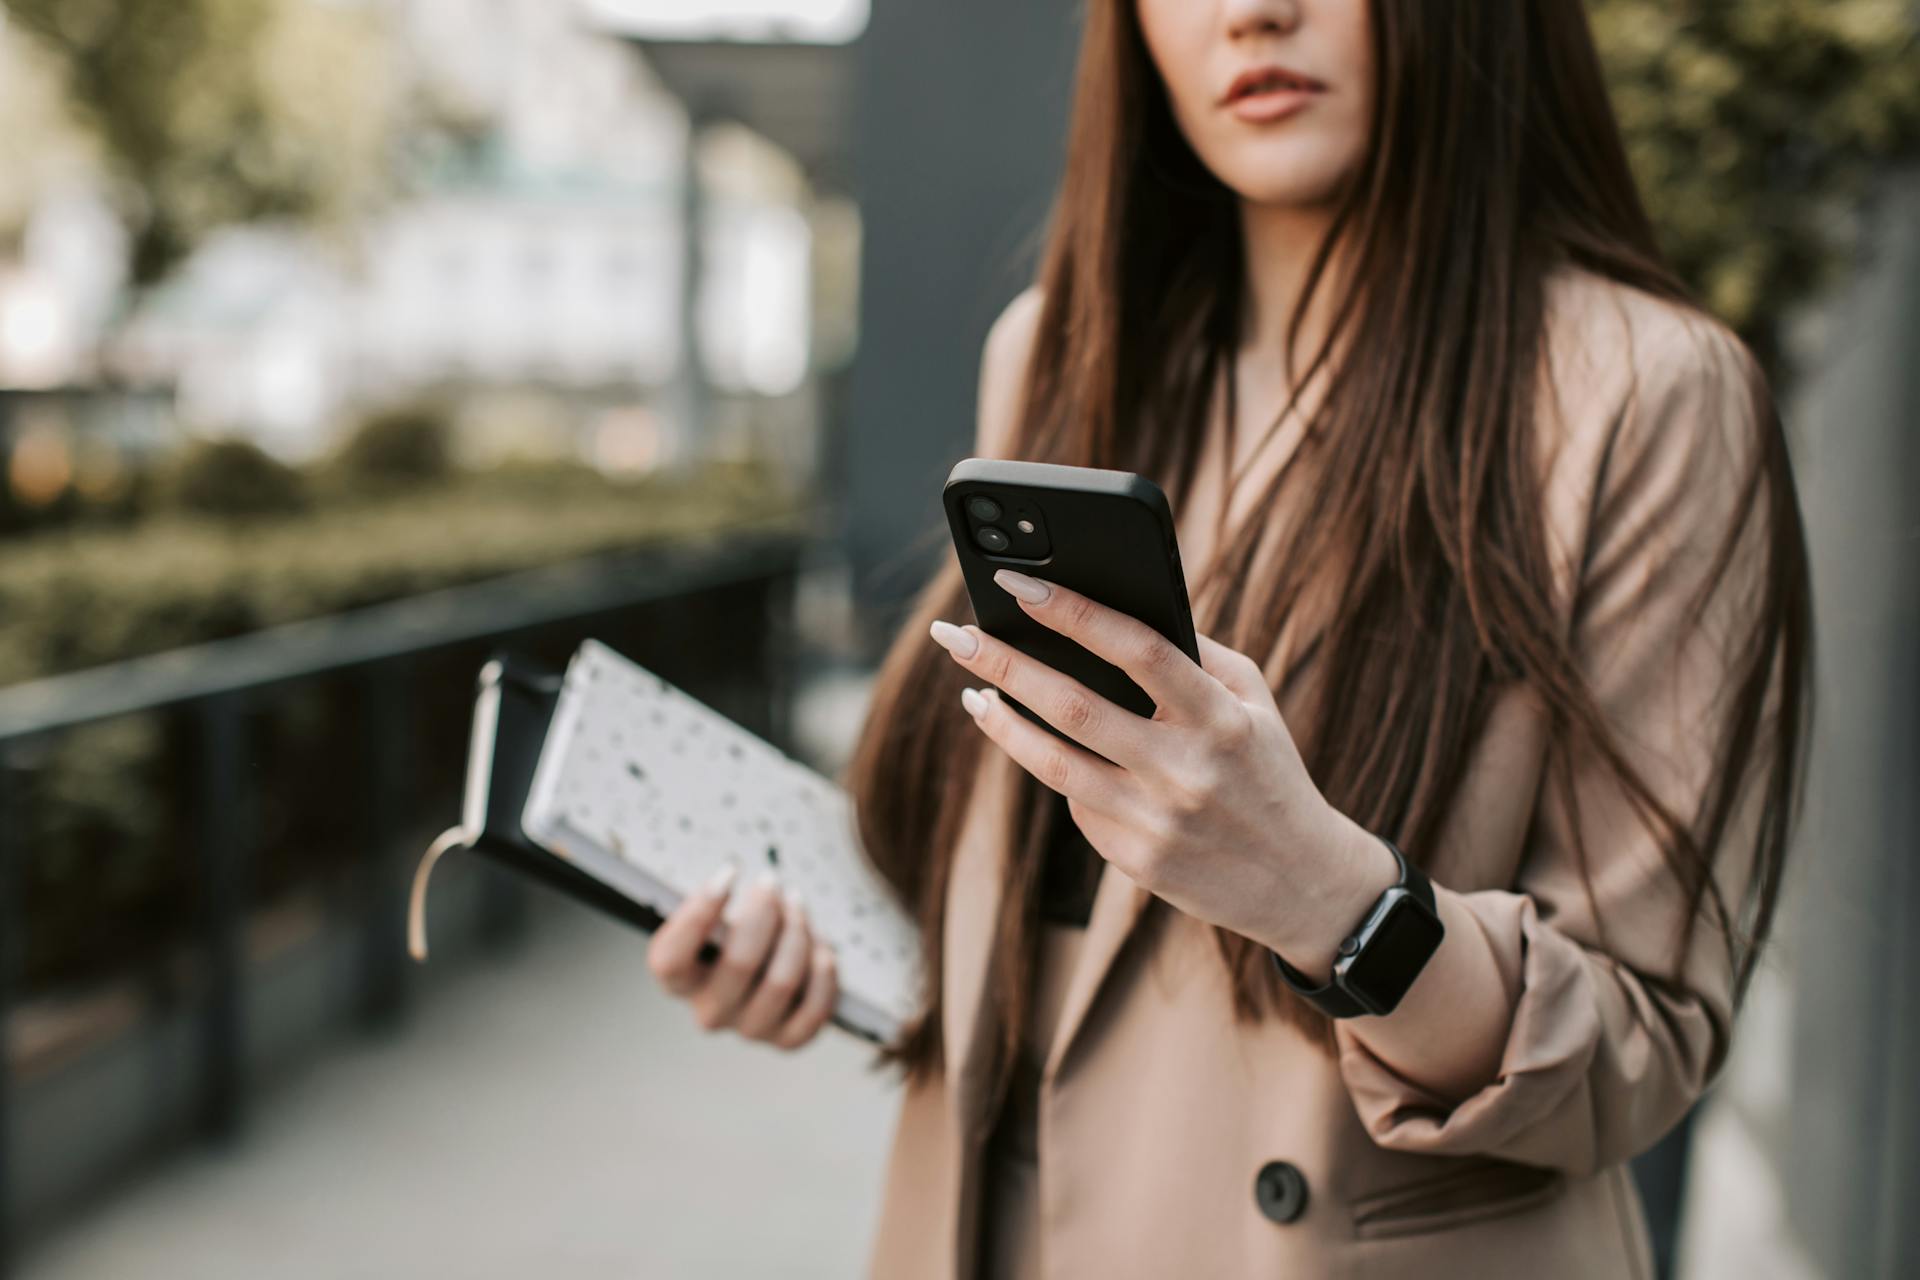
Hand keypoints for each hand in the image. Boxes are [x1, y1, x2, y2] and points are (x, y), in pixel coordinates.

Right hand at [646, 865, 839, 1049]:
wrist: (769, 970)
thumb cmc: (738, 934)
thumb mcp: (716, 917)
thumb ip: (714, 904)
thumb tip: (728, 880)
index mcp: (680, 981)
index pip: (671, 960)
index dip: (699, 914)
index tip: (729, 872)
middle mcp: (709, 1012)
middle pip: (740, 964)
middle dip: (764, 913)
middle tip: (772, 882)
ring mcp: (749, 1029)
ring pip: (782, 982)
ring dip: (797, 934)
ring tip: (797, 906)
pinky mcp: (787, 1039)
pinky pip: (815, 1007)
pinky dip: (823, 971)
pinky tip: (820, 946)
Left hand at [928, 568, 1397, 976]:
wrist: (1303, 884)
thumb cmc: (1270, 773)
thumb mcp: (1254, 705)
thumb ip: (1197, 657)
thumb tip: (1118, 612)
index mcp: (1220, 718)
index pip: (1137, 649)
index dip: (1074, 612)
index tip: (1020, 584)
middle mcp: (1185, 770)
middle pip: (1074, 706)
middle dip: (1005, 664)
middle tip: (954, 634)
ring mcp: (1156, 820)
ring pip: (1054, 764)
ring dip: (1001, 723)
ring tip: (972, 692)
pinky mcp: (1135, 861)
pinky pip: (1077, 805)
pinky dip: (1058, 771)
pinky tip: (1044, 750)